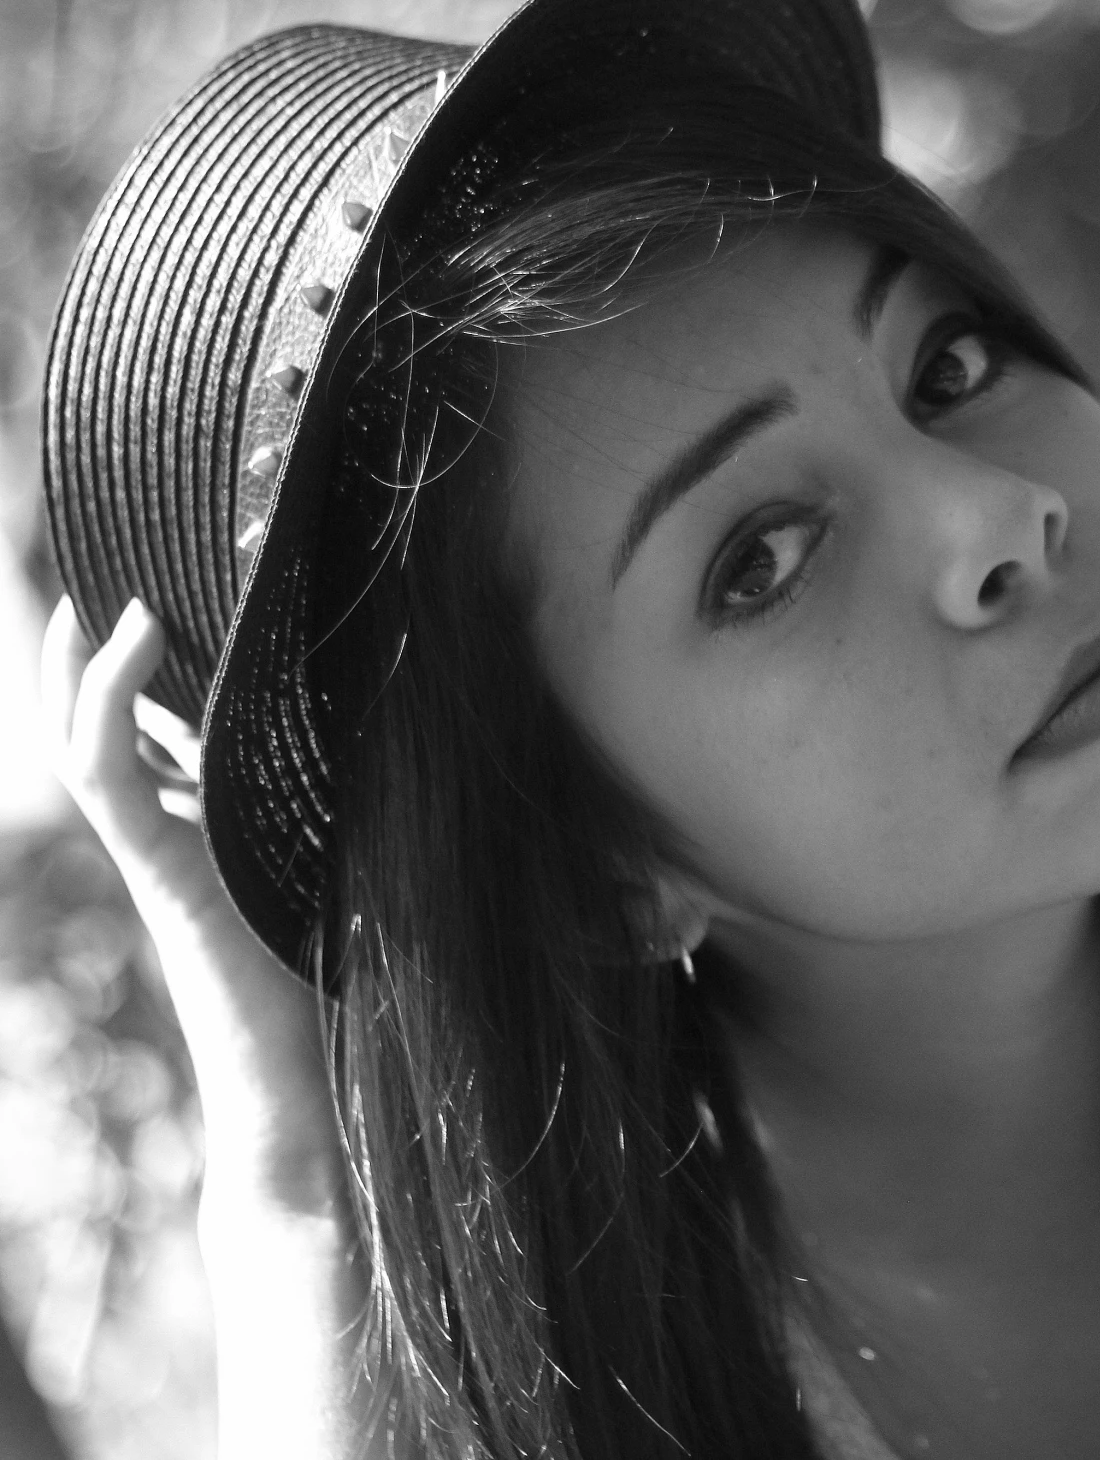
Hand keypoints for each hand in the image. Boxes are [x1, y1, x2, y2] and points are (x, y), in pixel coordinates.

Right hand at [41, 597, 341, 1216]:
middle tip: (109, 580)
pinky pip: (105, 769)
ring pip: (86, 744)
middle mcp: (181, 839)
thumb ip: (376, 817)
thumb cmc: (356, 994)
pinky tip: (133, 632)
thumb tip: (444, 741)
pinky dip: (108, 697)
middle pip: (110, 733)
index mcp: (223, 837)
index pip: (172, 740)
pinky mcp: (161, 868)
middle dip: (98, 662)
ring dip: (83, 669)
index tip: (185, 604)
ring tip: (99, 597)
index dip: (164, 678)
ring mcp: (162, 852)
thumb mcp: (369, 873)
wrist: (313, 1091)